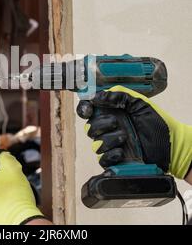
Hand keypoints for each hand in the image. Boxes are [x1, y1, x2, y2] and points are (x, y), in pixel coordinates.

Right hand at [77, 86, 191, 179]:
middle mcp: (108, 128)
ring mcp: (111, 144)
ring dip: (108, 140)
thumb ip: (119, 96)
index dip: (84, 109)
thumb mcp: (140, 103)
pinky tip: (121, 152)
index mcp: (111, 112)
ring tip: (124, 137)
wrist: (172, 145)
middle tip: (115, 122)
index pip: (89, 110)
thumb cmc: (158, 122)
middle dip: (100, 124)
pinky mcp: (115, 159)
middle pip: (89, 127)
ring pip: (95, 144)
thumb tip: (97, 96)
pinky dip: (110, 155)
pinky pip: (102, 159)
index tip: (89, 108)